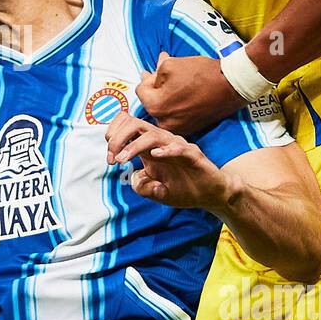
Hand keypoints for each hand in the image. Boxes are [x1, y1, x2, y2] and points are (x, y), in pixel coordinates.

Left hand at [104, 113, 233, 210]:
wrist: (211, 195)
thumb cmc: (184, 189)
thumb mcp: (156, 192)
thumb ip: (142, 186)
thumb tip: (134, 176)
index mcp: (149, 147)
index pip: (127, 126)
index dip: (114, 138)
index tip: (109, 160)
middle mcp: (161, 142)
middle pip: (135, 124)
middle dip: (119, 137)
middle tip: (112, 158)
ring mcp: (177, 146)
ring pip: (153, 134)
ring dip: (135, 145)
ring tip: (124, 159)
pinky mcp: (193, 155)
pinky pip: (179, 147)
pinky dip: (166, 150)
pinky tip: (155, 156)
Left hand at [136, 51, 242, 135]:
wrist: (232, 85)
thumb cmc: (201, 73)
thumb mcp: (170, 65)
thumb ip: (155, 71)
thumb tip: (147, 74)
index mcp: (155, 106)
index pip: (141, 90)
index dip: (148, 77)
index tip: (155, 71)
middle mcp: (164, 122)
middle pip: (151, 102)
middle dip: (156, 88)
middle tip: (161, 76)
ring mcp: (178, 128)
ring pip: (164, 110)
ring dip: (166, 97)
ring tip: (176, 84)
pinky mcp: (191, 129)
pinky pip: (176, 116)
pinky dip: (177, 106)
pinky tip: (184, 95)